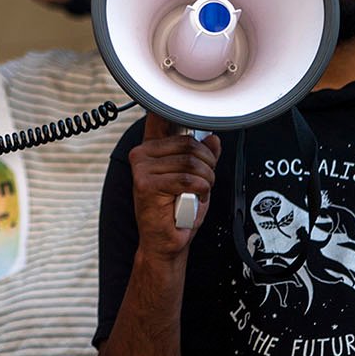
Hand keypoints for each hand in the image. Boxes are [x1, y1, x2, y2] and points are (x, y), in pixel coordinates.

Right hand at [129, 114, 220, 261]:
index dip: (174, 113)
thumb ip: (202, 158)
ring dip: (205, 179)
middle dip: (207, 163)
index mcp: (151, 150)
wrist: (165, 243)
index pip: (160, 119)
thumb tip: (213, 139)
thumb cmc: (176, 213)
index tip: (189, 114)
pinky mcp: (146, 184)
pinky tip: (193, 197)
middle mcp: (142, 155)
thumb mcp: (195, 180)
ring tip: (199, 191)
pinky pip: (186, 178)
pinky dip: (199, 189)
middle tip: (206, 180)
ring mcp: (141, 168)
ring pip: (189, 162)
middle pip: (188, 143)